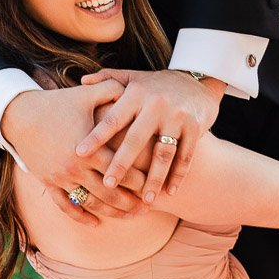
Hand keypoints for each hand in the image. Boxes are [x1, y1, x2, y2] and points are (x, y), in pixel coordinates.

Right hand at [2, 81, 144, 225]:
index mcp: (88, 149)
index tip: (152, 186)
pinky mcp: (48, 182)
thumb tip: (135, 90)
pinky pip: (65, 206)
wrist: (19, 115)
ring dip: (111, 212)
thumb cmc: (57, 103)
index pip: (120, 170)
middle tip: (147, 208)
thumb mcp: (86, 94)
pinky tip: (94, 223)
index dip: (139, 181)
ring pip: (90, 202)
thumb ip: (113, 89)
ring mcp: (60, 178)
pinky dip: (80, 216)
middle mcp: (75, 168)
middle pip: (108, 193)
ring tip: (128, 216)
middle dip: (130, 203)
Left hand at [77, 69, 224, 201]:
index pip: (113, 118)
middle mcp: (156, 104)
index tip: (79, 154)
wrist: (198, 81)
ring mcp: (177, 116)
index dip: (96, 136)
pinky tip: (170, 193)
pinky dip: (178, 175)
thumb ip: (108, 79)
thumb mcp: (134, 77)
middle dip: (121, 164)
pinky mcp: (195, 126)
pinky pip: (185, 155)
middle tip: (108, 185)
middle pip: (136, 139)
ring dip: (154, 178)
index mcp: (136, 93)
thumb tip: (82, 80)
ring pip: (164, 152)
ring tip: (145, 200)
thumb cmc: (157, 84)